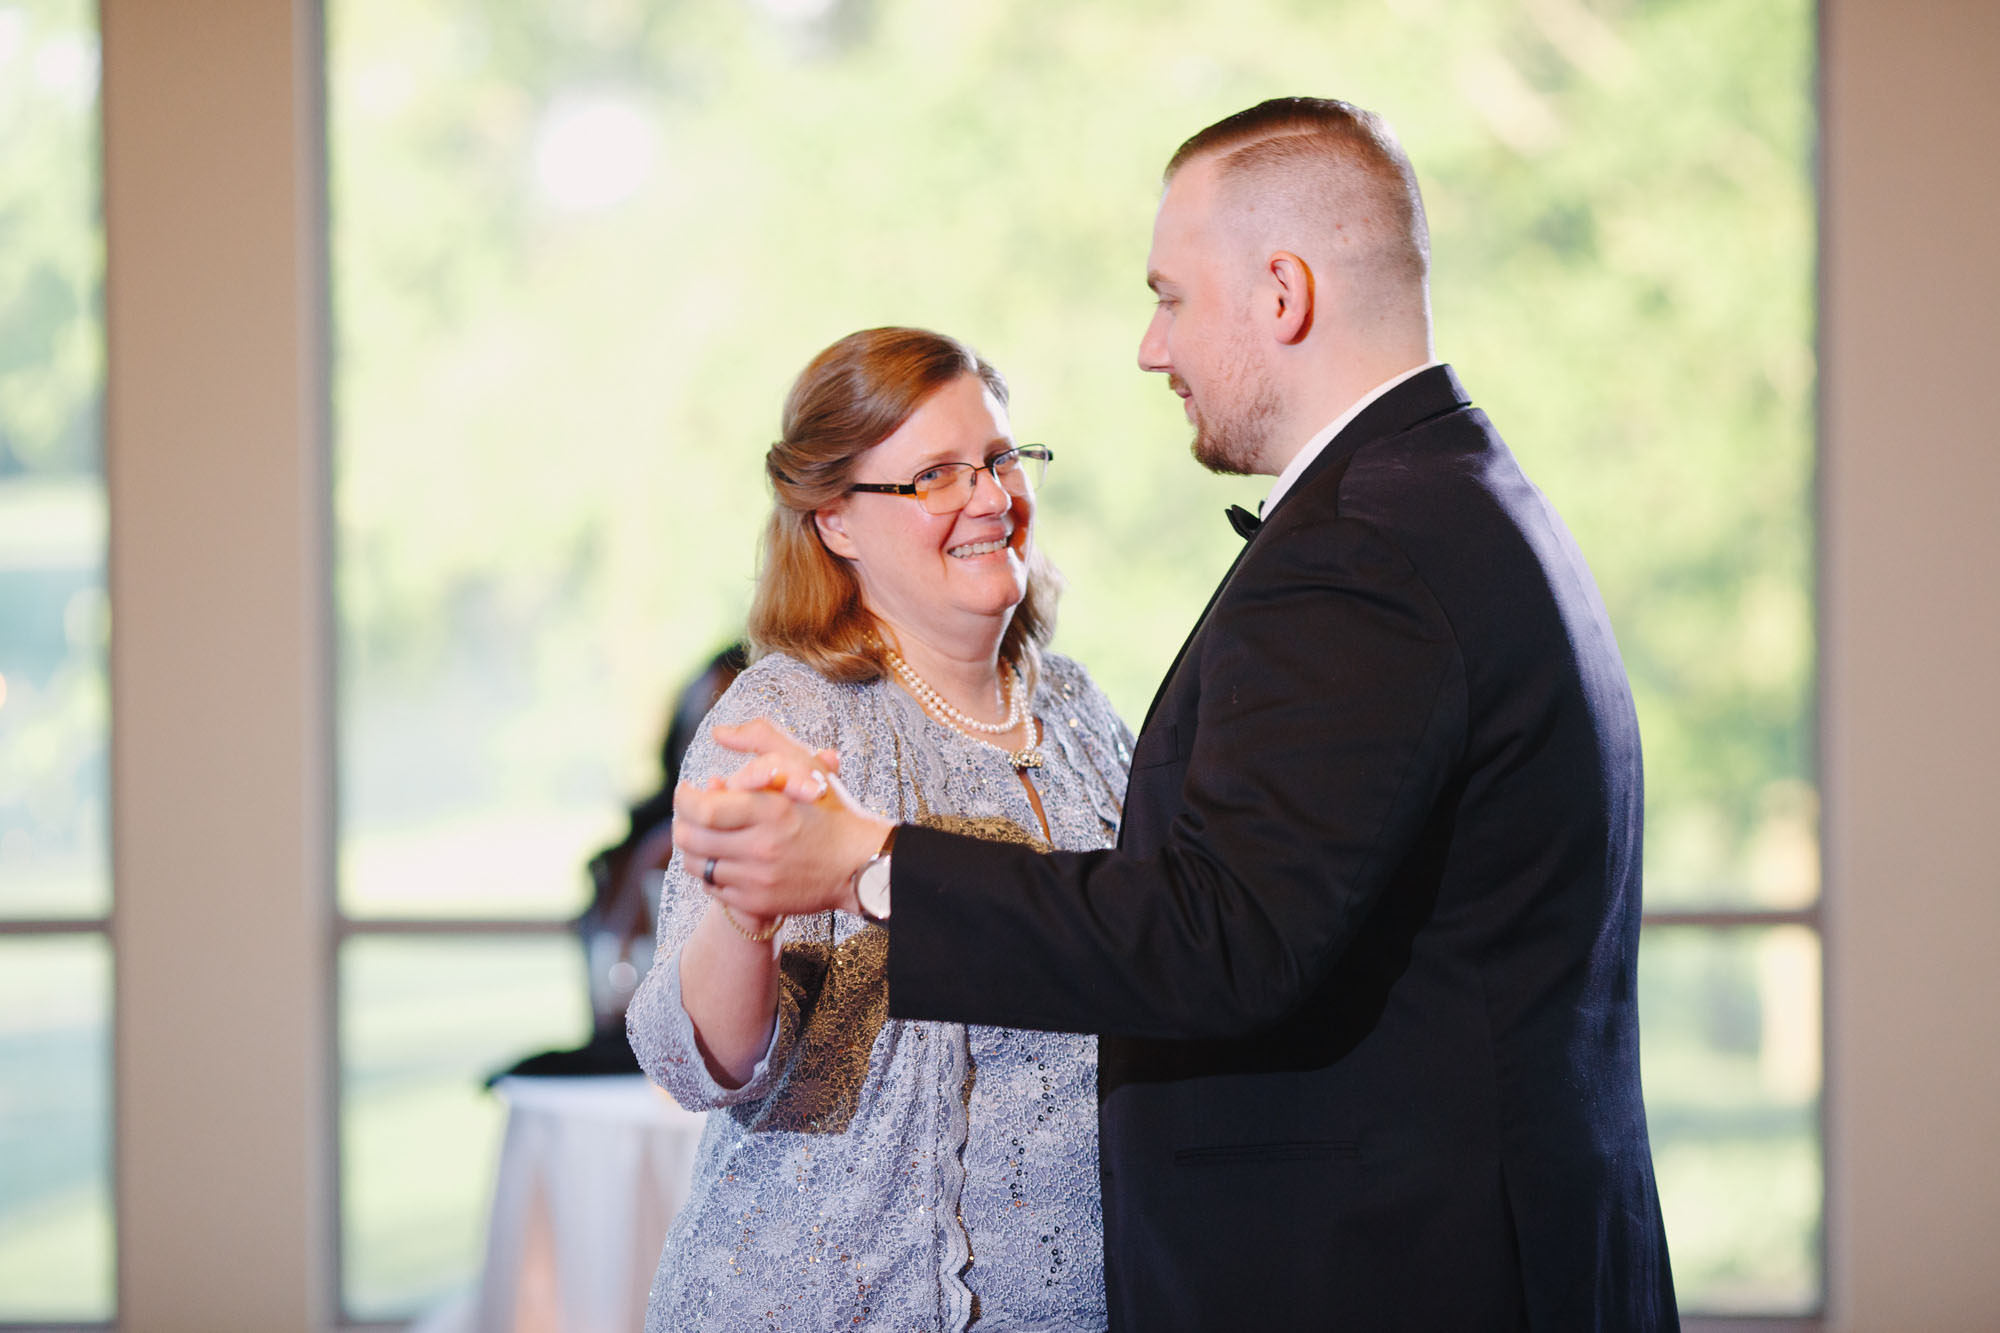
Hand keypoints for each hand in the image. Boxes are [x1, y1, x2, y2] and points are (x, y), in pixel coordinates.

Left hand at [673, 718, 893, 917]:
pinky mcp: (758, 901)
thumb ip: (762, 738)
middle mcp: (762, 847)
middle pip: (692, 839)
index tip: (686, 790)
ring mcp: (758, 878)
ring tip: (704, 835)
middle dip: (682, 822)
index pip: (704, 810)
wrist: (859, 864)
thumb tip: (719, 732)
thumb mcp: (804, 766)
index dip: (684, 799)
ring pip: (697, 865)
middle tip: (690, 813)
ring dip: (693, 848)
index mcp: (772, 810)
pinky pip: (712, 888)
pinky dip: (709, 872)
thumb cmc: (830, 810)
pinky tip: (723, 858)